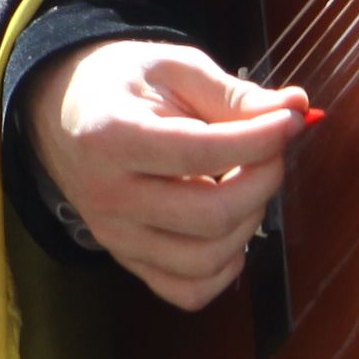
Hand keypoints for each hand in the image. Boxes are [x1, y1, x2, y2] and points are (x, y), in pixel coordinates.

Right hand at [26, 39, 315, 310]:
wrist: (62, 112)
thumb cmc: (122, 83)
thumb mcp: (173, 68)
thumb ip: (233, 93)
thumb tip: (296, 109)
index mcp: (110, 135)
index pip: (202, 152)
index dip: (261, 139)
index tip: (291, 120)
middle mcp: (107, 196)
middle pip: (210, 215)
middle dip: (262, 181)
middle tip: (270, 150)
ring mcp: (114, 236)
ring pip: (206, 260)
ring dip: (249, 223)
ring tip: (245, 182)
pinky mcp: (126, 260)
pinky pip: (188, 291)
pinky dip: (224, 267)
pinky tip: (228, 227)